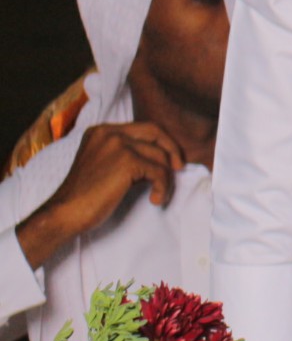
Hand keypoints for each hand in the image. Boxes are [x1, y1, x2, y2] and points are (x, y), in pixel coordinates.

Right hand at [13, 121, 185, 269]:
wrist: (65, 213)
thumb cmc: (84, 195)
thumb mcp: (103, 163)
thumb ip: (125, 153)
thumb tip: (161, 156)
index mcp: (101, 131)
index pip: (142, 128)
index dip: (161, 142)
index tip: (170, 159)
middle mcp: (110, 132)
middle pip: (155, 132)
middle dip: (172, 149)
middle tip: (178, 168)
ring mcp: (118, 145)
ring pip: (160, 155)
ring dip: (166, 177)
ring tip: (159, 194)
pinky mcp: (127, 161)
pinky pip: (159, 171)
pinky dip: (162, 187)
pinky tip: (155, 200)